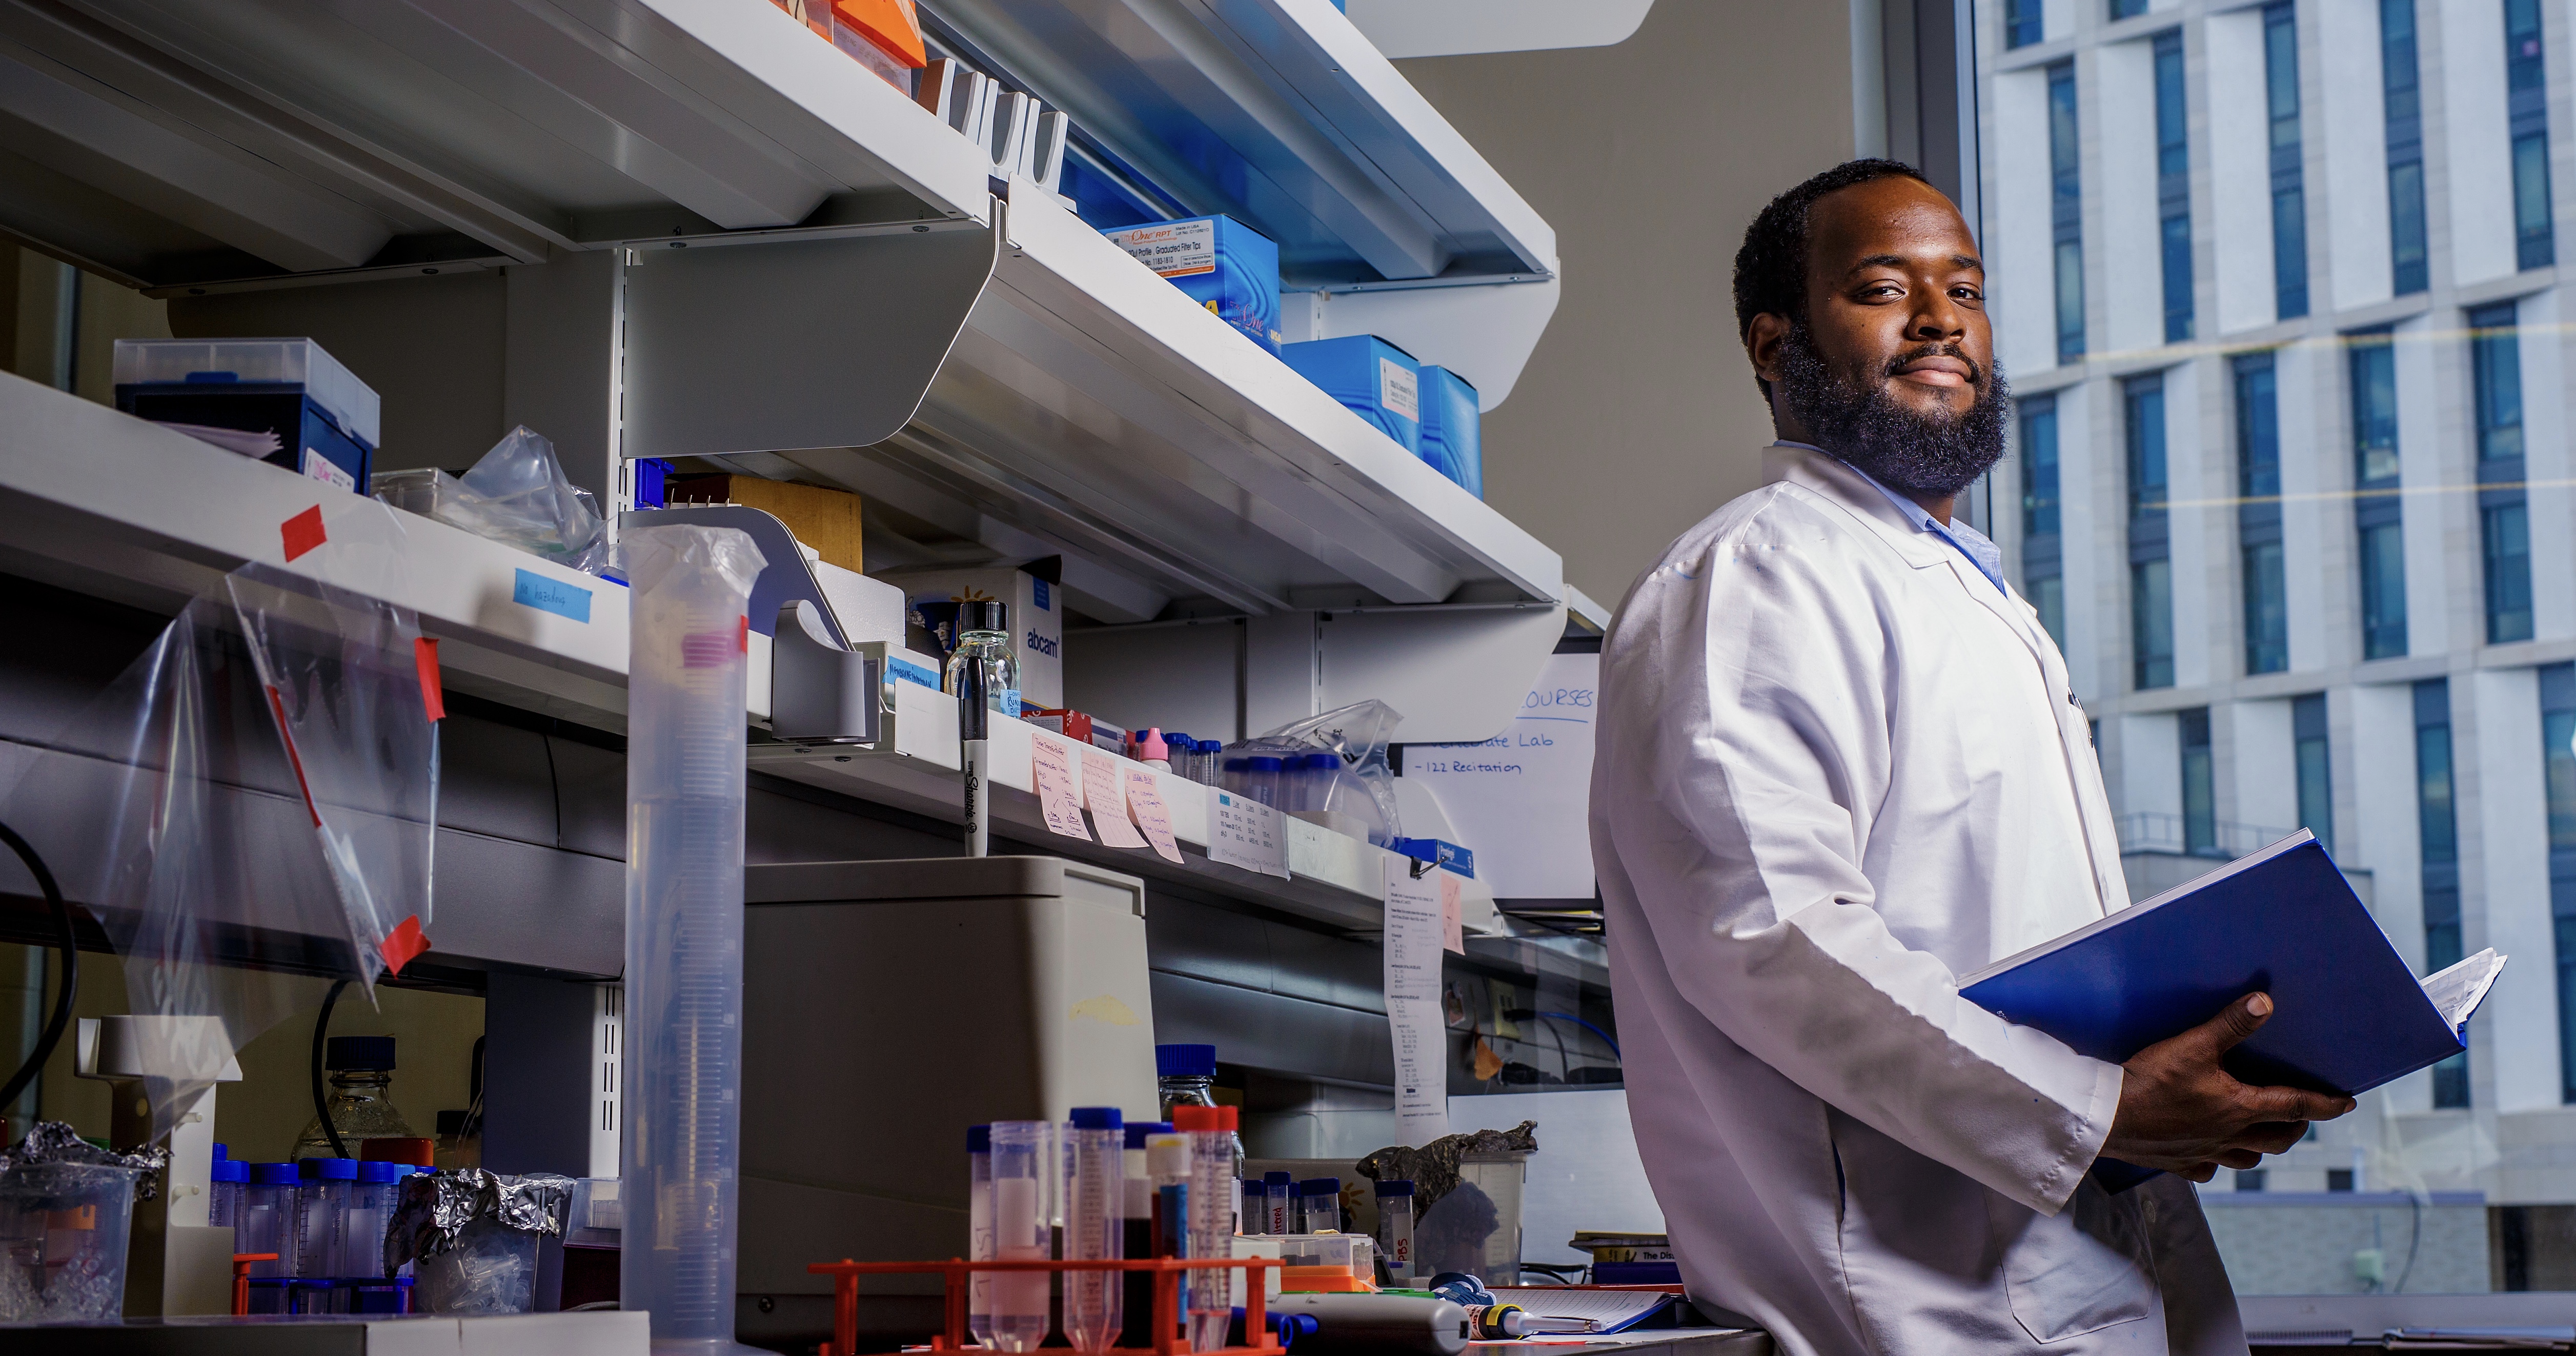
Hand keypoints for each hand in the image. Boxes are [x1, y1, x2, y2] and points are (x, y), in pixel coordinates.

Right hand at [2099, 992, 2357, 1182]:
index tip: (2346, 1103)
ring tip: (2261, 1133)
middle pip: (2279, 1139)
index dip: (2326, 1104)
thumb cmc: (2149, 1082)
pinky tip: (2210, 1152)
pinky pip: (2208, 1170)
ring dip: (2261, 1146)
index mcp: (2239, 1107)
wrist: (2106, 1118)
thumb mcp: (2192, 1045)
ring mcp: (2204, 1153)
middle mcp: (2228, 1135)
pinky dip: (2217, 1162)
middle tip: (2303, 1116)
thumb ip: (2230, 1025)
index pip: (2296, 1106)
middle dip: (2297, 1127)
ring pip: (2248, 1159)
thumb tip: (2264, 1002)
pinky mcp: (2178, 1162)